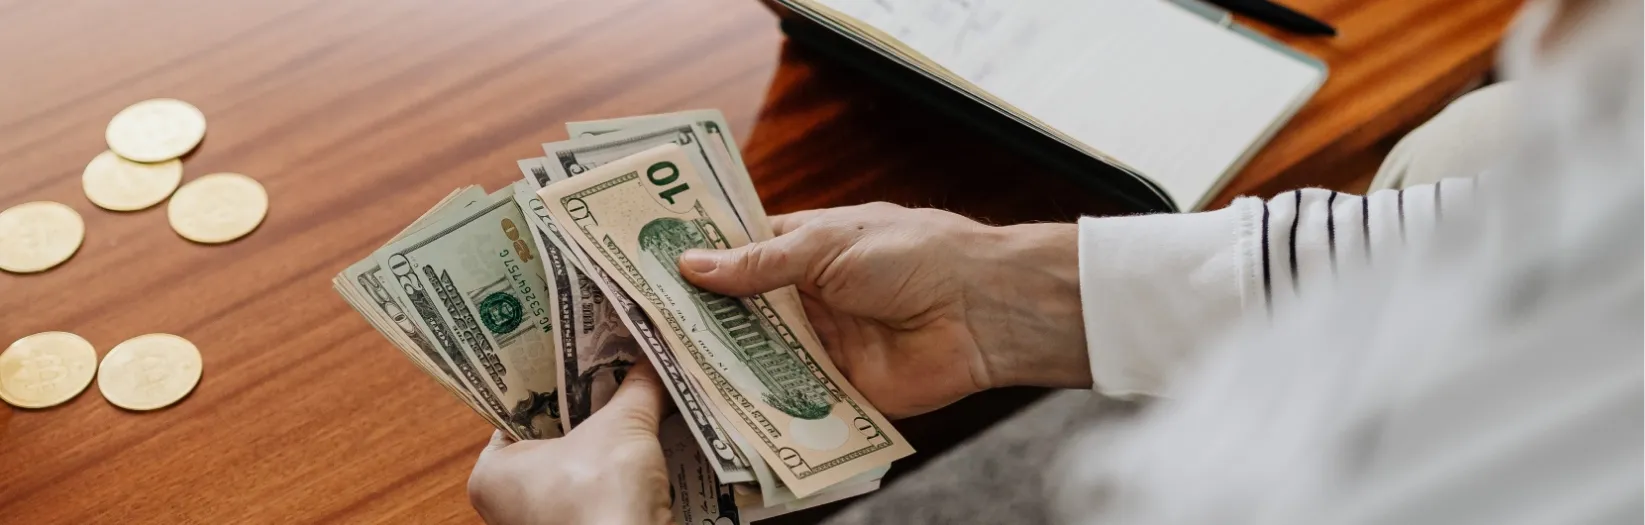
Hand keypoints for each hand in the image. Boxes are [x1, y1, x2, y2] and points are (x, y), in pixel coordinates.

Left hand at [467, 362, 670, 524]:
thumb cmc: (601, 495)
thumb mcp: (622, 427)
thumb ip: (637, 388)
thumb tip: (654, 355)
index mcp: (492, 473)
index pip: (519, 411)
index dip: (552, 380)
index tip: (577, 352)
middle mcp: (509, 503)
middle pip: (554, 437)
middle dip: (587, 408)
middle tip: (614, 366)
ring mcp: (546, 523)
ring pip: (579, 467)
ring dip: (608, 440)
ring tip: (635, 396)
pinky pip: (600, 492)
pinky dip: (620, 472)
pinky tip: (647, 442)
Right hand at [678, 202, 1089, 418]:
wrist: (982, 310)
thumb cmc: (914, 255)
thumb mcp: (827, 246)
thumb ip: (759, 264)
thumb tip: (692, 265)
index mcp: (804, 248)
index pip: (737, 254)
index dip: (694, 262)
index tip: (641, 269)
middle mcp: (807, 297)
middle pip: (739, 312)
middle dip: (696, 321)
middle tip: (637, 329)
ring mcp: (820, 344)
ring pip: (757, 358)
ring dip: (719, 364)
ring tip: (659, 372)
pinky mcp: (838, 390)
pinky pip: (790, 400)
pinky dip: (759, 405)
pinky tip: (713, 412)